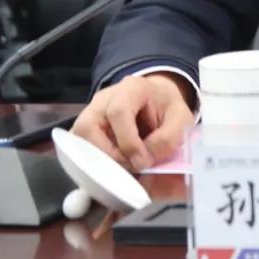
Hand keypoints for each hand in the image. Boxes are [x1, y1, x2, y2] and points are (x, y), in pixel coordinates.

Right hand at [71, 72, 194, 171]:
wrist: (157, 102)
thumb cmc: (167, 110)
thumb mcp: (181, 120)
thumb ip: (168, 139)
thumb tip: (143, 161)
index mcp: (131, 88)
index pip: (119, 112)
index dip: (128, 141)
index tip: (142, 162)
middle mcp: (103, 99)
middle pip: (89, 127)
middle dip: (109, 155)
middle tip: (130, 168)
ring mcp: (89, 114)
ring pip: (79, 140)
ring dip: (99, 162)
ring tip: (123, 169)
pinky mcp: (83, 130)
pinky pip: (78, 150)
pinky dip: (93, 164)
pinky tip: (113, 168)